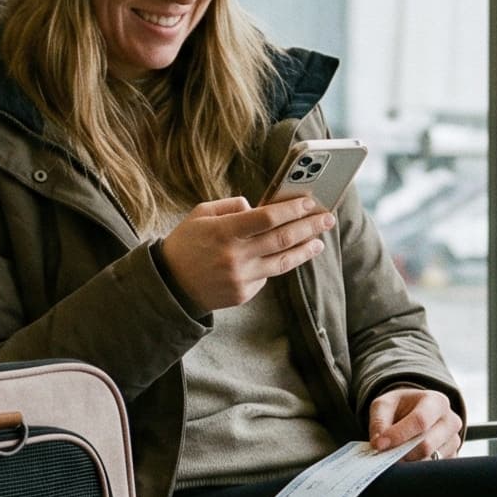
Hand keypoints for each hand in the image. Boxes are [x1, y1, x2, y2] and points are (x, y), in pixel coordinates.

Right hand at [155, 194, 335, 314]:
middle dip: (309, 227)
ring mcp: (241, 277)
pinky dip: (277, 263)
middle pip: (283, 238)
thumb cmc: (186, 243)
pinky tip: (285, 256)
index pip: (268, 218)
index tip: (309, 203)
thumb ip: (231, 207)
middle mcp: (235, 256)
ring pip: (283, 261)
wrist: (170, 285)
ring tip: (320, 241)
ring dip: (305, 249)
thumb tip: (258, 207)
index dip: (292, 209)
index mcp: (224, 231)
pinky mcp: (244, 294)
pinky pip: (267, 276)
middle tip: (327, 219)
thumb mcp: (201, 214)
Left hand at [368, 386, 462, 461]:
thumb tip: (378, 443)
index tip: (379, 444)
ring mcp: (454, 441)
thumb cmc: (400, 407)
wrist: (414, 413)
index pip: (420, 421)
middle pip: (427, 445)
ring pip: (430, 461)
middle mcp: (451, 421)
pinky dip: (416, 470)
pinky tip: (407, 461)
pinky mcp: (452, 457)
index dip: (399, 435)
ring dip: (408, 463)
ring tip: (395, 457)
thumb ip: (379, 421)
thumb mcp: (384, 405)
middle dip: (402, 453)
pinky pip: (434, 470)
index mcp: (436, 402)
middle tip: (384, 456)